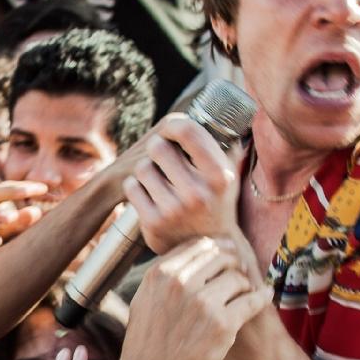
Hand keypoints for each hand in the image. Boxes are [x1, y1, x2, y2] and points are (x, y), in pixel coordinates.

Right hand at [120, 236, 269, 359]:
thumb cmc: (147, 342)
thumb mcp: (144, 299)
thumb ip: (165, 276)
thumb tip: (192, 254)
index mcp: (161, 273)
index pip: (199, 245)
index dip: (218, 248)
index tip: (227, 254)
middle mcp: (181, 282)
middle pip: (221, 256)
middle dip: (233, 264)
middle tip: (238, 275)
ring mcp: (203, 302)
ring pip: (238, 278)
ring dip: (244, 286)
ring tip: (243, 295)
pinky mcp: (222, 324)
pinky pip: (252, 300)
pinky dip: (261, 298)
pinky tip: (265, 297)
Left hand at [123, 112, 243, 253]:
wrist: (207, 249)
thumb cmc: (216, 202)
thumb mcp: (228, 175)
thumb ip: (223, 144)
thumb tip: (214, 110)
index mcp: (219, 176)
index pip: (188, 132)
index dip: (173, 125)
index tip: (169, 128)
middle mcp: (198, 193)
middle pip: (158, 147)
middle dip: (158, 149)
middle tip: (163, 157)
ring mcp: (174, 209)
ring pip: (142, 167)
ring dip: (147, 169)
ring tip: (159, 178)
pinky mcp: (153, 222)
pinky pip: (131, 187)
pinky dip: (137, 187)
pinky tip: (149, 194)